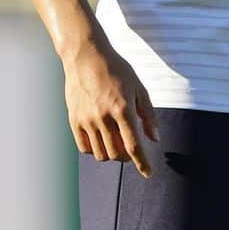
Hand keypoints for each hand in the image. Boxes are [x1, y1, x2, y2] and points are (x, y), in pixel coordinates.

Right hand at [63, 37, 157, 177]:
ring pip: (101, 154)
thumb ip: (148, 114)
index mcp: (122, 108)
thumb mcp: (138, 87)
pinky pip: (84, 148)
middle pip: (117, 154)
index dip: (143, 163)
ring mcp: (87, 120)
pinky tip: (101, 139)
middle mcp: (104, 117)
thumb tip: (155, 138)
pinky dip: (95, 149)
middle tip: (130, 148)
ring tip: (115, 141)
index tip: (148, 173)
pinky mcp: (74, 120)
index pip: (134, 145)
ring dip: (112, 154)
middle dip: (127, 156)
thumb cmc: (115, 69)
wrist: (85, 56)